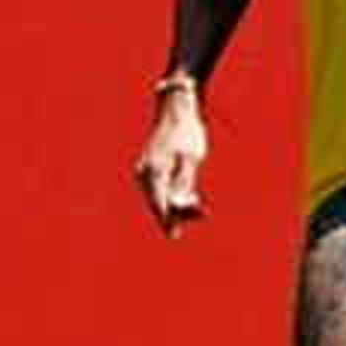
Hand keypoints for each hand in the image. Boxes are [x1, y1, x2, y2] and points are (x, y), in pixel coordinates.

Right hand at [134, 91, 207, 235]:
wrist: (177, 110)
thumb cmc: (187, 133)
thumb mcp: (192, 158)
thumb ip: (185, 182)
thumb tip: (179, 204)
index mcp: (155, 170)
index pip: (159, 202)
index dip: (167, 220)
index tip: (173, 235)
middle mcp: (146, 171)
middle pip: (158, 201)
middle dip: (176, 213)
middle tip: (197, 218)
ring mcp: (147, 169)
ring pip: (159, 195)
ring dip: (177, 205)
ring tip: (199, 209)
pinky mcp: (152, 167)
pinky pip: (160, 187)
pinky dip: (173, 194)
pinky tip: (193, 197)